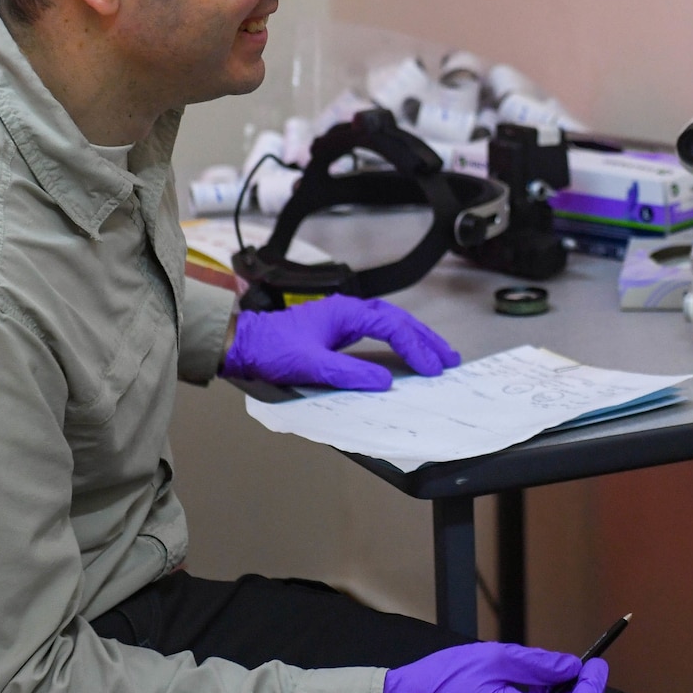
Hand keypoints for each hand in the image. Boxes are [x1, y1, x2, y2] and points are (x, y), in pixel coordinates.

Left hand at [218, 296, 460, 390]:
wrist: (243, 344)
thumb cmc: (272, 350)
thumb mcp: (311, 365)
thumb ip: (349, 373)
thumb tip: (385, 381)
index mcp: (345, 312)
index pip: (392, 326)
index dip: (416, 347)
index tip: (432, 367)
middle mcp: (348, 311)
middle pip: (398, 320)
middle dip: (425, 339)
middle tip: (449, 359)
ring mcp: (344, 319)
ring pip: (390, 324)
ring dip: (415, 339)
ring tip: (437, 355)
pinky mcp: (338, 330)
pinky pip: (377, 332)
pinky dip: (397, 342)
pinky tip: (406, 354)